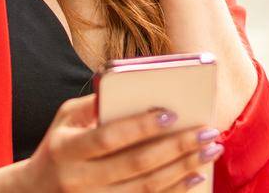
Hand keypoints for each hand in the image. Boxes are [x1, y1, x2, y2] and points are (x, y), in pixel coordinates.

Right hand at [22, 95, 223, 191]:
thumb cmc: (58, 146)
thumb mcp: (65, 120)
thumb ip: (95, 103)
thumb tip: (132, 86)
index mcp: (66, 150)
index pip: (108, 137)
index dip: (140, 127)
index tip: (171, 113)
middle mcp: (78, 179)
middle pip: (135, 164)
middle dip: (176, 147)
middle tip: (207, 132)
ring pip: (146, 188)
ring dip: (183, 169)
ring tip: (209, 150)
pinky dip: (174, 190)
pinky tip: (194, 176)